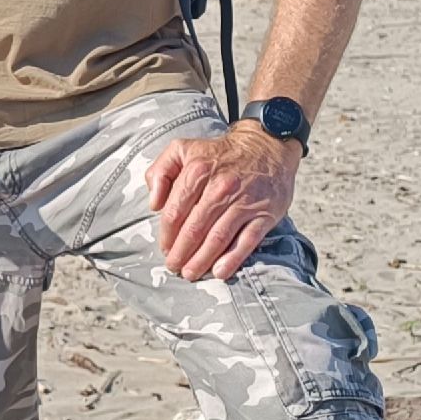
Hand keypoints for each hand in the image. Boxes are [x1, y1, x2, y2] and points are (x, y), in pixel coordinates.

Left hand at [145, 123, 301, 280]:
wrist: (266, 145)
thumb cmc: (219, 154)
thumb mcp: (182, 149)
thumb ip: (160, 172)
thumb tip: (154, 204)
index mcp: (197, 171)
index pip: (174, 212)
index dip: (166, 235)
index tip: (164, 249)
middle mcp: (220, 187)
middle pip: (194, 229)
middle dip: (181, 253)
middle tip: (174, 268)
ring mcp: (244, 202)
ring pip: (217, 238)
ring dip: (201, 261)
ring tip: (190, 274)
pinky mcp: (264, 214)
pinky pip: (246, 241)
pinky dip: (232, 259)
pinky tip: (219, 272)